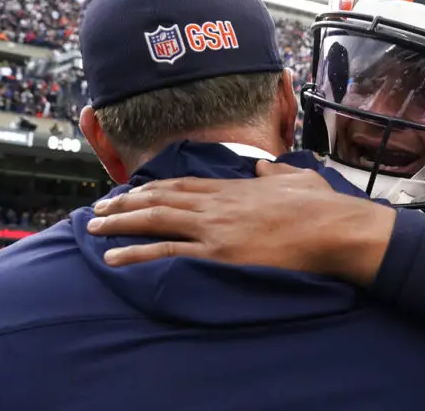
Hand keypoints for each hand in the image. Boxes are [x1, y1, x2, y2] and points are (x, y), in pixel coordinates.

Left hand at [87, 161, 395, 285]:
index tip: (132, 192)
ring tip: (94, 226)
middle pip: (160, 199)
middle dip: (125, 203)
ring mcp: (214, 228)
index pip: (182, 184)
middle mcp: (216, 203)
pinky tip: (113, 256)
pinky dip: (136, 253)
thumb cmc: (319, 206)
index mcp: (234, 187)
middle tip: (100, 208)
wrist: (330, 228)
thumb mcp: (295, 178)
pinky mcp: (218, 253)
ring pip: (155, 220)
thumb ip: (272, 172)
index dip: (152, 188)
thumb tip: (260, 167)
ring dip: (120, 222)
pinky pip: (167, 252)